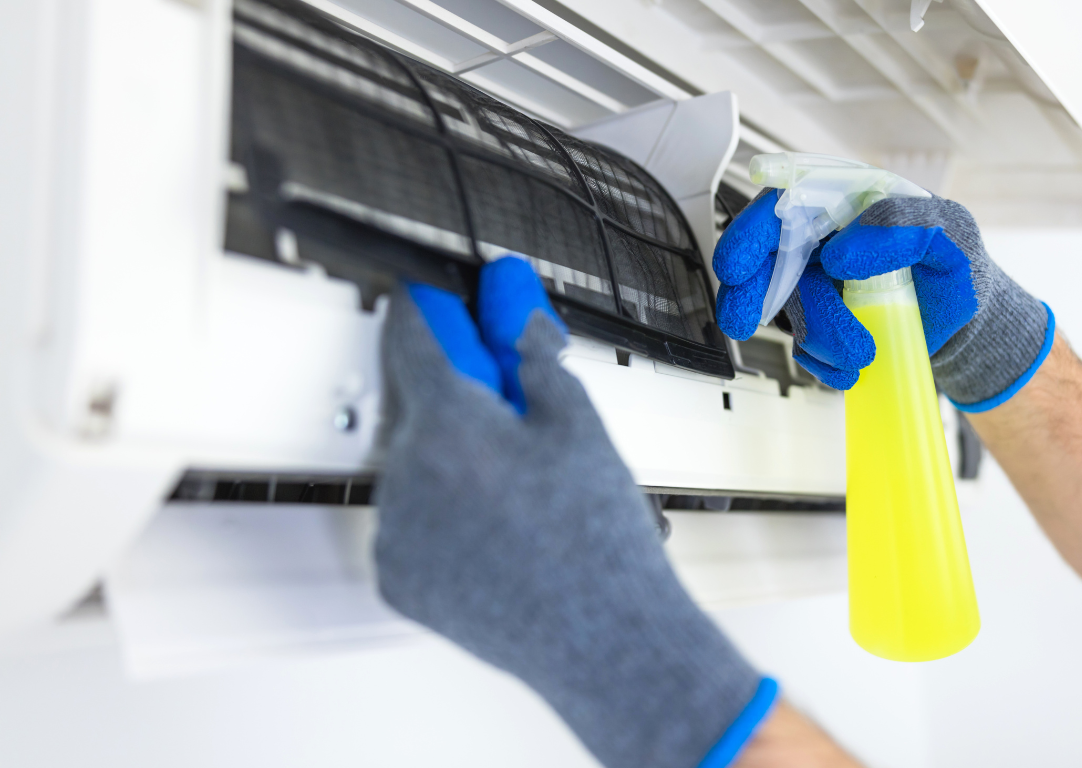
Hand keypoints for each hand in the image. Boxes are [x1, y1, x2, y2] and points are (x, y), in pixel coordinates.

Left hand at [375, 256, 776, 767]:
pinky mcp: (395, 577)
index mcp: (449, 426)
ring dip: (452, 459)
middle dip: (461, 398)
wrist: (606, 640)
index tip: (442, 297)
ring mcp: (393, 532)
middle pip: (417, 402)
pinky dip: (441, 514)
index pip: (415, 333)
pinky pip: (409, 520)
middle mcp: (404, 476)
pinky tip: (496, 531)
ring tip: (520, 496)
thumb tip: (510, 310)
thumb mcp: (578, 423)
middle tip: (519, 421)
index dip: (434, 307)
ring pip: (414, 463)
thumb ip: (531, 353)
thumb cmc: (600, 541)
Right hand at [713, 189, 1053, 409]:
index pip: (785, 202)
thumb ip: (904, 226)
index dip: (751, 233)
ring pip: (790, 310)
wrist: (964, 319)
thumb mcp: (950, 232)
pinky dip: (823, 362)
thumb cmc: (956, 263)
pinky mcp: (820, 321)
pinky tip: (849, 368)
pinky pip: (803, 345)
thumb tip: (841, 252)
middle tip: (743, 322)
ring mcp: (817, 281)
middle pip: (765, 258)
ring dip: (820, 337)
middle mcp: (823, 238)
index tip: (737, 268)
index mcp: (847, 199)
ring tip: (862, 352)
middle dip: (749, 293)